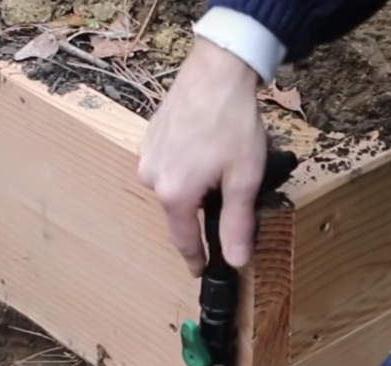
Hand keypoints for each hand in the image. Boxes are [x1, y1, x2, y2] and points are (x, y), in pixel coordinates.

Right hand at [138, 36, 268, 275]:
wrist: (217, 70)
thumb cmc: (232, 123)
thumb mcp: (243, 178)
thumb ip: (237, 223)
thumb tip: (237, 261)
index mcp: (174, 196)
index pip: (183, 240)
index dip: (195, 258)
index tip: (200, 271)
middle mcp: (152, 180)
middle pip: (180, 211)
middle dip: (203, 211)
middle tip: (231, 196)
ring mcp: (147, 157)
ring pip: (174, 187)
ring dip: (196, 185)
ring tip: (222, 165)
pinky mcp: (149, 138)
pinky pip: (168, 165)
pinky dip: (186, 166)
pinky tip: (207, 148)